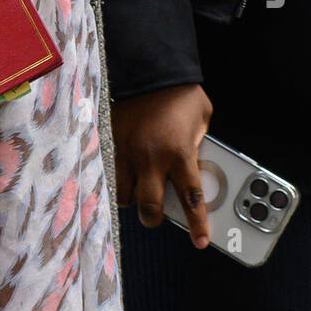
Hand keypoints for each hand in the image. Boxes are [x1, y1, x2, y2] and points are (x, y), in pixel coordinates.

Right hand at [111, 83, 213, 248]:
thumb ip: (197, 146)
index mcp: (180, 153)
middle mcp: (152, 158)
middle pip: (149, 207)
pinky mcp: (111, 142)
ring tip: (138, 191)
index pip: (191, 199)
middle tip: (156, 215)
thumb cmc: (180, 94)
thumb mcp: (201, 120)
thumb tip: (193, 164)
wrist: (149, 68)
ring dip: (132, 198)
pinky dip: (116, 179)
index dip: (197, 225)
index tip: (200, 241)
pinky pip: (109, 172)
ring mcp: (128, 151)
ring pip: (124, 194)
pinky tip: (122, 174)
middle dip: (153, 218)